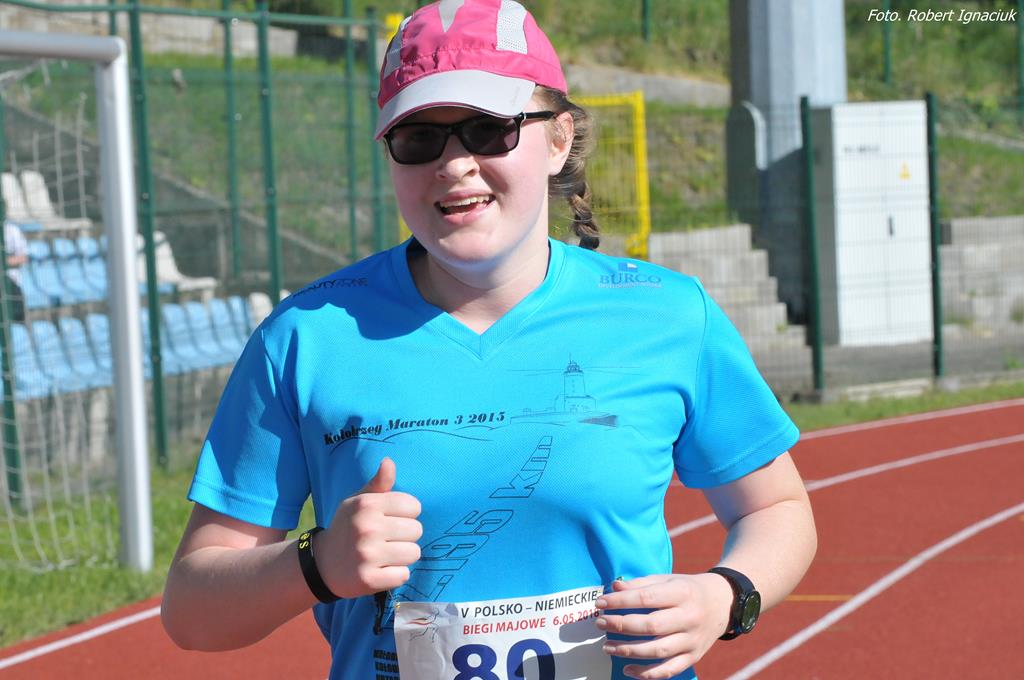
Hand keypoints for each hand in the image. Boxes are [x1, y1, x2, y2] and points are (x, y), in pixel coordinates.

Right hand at [315, 457, 422, 598]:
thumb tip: (389, 462)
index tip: (392, 520)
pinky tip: (381, 570)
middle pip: (417, 530)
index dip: (406, 514)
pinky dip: (396, 575)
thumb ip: (378, 484)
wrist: (322, 564)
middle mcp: (367, 528)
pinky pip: (403, 575)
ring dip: (404, 556)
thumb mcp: (358, 502)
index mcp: (367, 505)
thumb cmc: (348, 527)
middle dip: (406, 536)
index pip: (414, 506)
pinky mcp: (368, 580)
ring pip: (414, 553)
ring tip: (385, 555)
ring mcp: (367, 555)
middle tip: (387, 540)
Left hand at [596, 573, 733, 678]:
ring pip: (658, 650)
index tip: (600, 602)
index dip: (620, 601)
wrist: (724, 602)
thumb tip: (614, 587)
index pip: (646, 598)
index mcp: (682, 593)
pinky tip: (627, 669)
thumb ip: (641, 584)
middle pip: (651, 625)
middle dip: (621, 625)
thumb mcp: (668, 579)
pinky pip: (669, 669)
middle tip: (600, 623)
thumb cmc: (688, 589)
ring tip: (607, 647)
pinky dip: (647, 673)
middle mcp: (690, 617)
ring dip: (629, 650)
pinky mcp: (694, 656)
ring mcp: (693, 639)